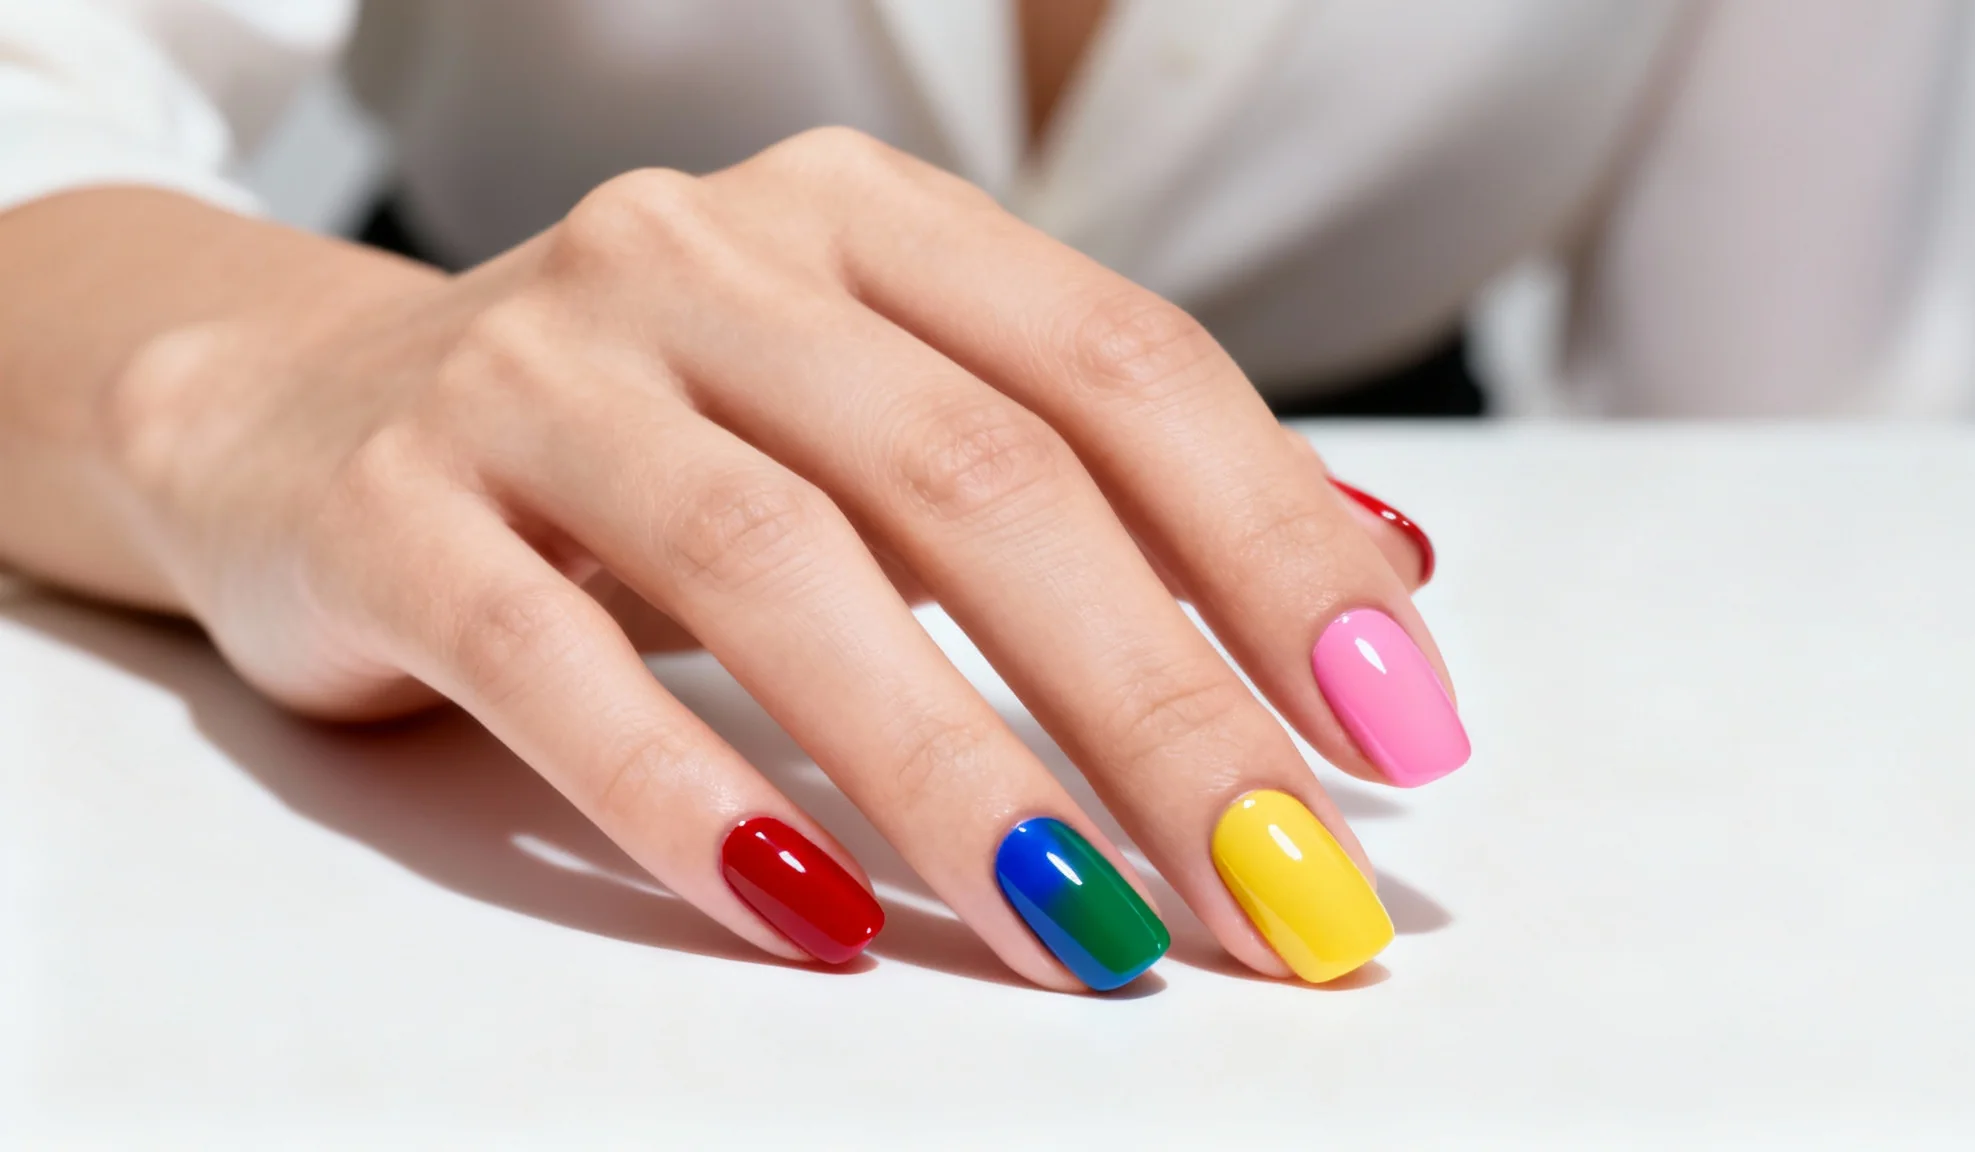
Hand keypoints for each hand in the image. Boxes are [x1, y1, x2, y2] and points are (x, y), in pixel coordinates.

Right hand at [99, 128, 1466, 989]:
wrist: (304, 409)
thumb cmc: (655, 434)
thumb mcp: (882, 407)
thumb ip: (1111, 477)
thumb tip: (1387, 575)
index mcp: (865, 219)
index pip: (1119, 368)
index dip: (1276, 549)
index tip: (1396, 737)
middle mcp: (708, 256)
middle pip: (980, 480)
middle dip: (1160, 708)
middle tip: (1285, 892)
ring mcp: (535, 368)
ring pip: (781, 571)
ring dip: (960, 775)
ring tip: (1094, 938)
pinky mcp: (390, 507)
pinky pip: (555, 663)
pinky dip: (691, 797)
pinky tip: (816, 915)